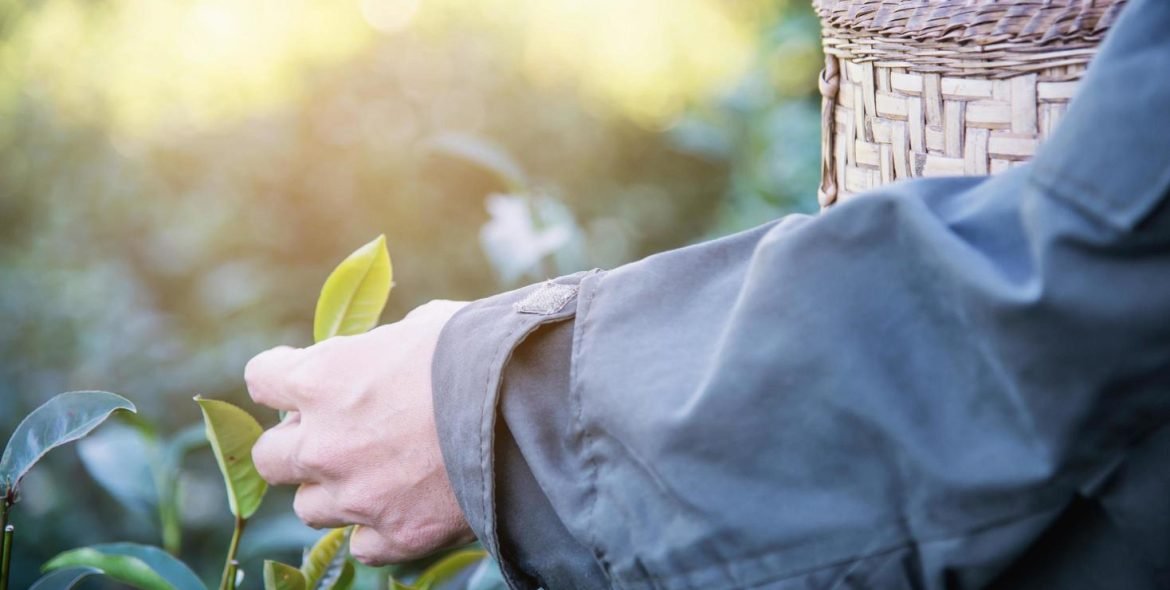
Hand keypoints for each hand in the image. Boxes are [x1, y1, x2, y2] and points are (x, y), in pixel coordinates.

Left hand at [246, 300, 473, 564]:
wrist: (533, 411)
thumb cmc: (480, 354)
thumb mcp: (424, 326)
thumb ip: (382, 347)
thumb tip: (380, 356)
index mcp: (321, 379)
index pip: (262, 379)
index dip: (284, 378)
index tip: (305, 379)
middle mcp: (323, 443)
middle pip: (269, 457)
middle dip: (297, 445)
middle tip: (336, 435)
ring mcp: (356, 497)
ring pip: (309, 508)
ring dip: (335, 490)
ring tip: (377, 474)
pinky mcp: (395, 536)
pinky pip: (361, 545)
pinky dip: (377, 529)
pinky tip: (405, 506)